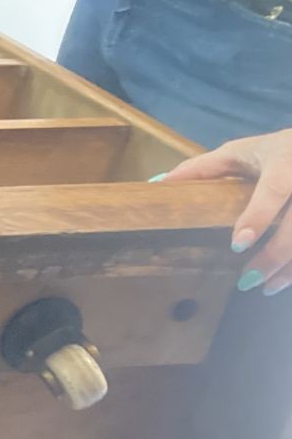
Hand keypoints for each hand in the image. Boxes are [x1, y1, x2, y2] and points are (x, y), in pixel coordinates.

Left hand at [159, 127, 291, 294]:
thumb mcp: (240, 153)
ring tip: (266, 287)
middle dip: (275, 253)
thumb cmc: (272, 151)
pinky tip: (283, 280)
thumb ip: (203, 168)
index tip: (238, 245)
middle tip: (248, 280)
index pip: (275, 188)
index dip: (258, 216)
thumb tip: (158, 183)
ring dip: (289, 266)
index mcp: (283, 158)